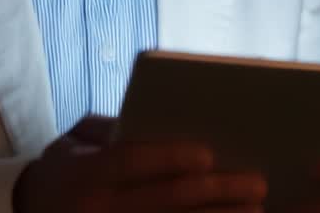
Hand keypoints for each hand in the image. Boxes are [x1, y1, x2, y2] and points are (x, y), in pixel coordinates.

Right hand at [13, 116, 267, 212]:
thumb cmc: (64, 171)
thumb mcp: (72, 141)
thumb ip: (110, 127)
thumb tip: (159, 116)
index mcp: (85, 175)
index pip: (130, 162)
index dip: (169, 157)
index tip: (208, 153)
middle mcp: (97, 210)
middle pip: (163, 202)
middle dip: (214, 193)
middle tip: (255, 183)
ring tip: (256, 211)